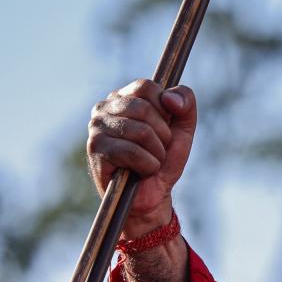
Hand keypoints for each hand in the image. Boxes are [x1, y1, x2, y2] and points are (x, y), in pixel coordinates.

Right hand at [86, 79, 195, 237]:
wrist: (153, 194)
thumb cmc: (164, 159)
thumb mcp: (183, 127)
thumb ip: (185, 103)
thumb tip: (169, 98)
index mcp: (124, 97)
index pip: (147, 87)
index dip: (164, 109)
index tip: (166, 127)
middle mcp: (105, 108)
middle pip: (145, 109)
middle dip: (163, 135)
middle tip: (159, 149)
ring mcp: (96, 127)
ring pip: (141, 131)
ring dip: (157, 152)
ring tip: (151, 161)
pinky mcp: (96, 149)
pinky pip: (132, 152)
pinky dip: (148, 165)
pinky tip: (142, 171)